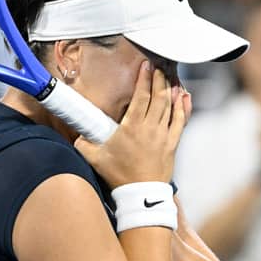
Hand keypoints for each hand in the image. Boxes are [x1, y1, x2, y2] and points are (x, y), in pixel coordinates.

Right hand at [74, 63, 190, 186]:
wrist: (140, 194)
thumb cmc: (120, 175)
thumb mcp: (95, 158)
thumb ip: (84, 143)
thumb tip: (77, 136)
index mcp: (132, 126)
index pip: (141, 96)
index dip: (144, 78)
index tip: (146, 66)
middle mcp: (150, 127)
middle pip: (158, 96)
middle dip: (159, 79)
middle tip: (158, 67)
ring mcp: (164, 135)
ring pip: (170, 106)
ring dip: (170, 89)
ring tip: (169, 77)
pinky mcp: (172, 144)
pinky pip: (181, 121)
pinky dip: (183, 107)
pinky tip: (184, 96)